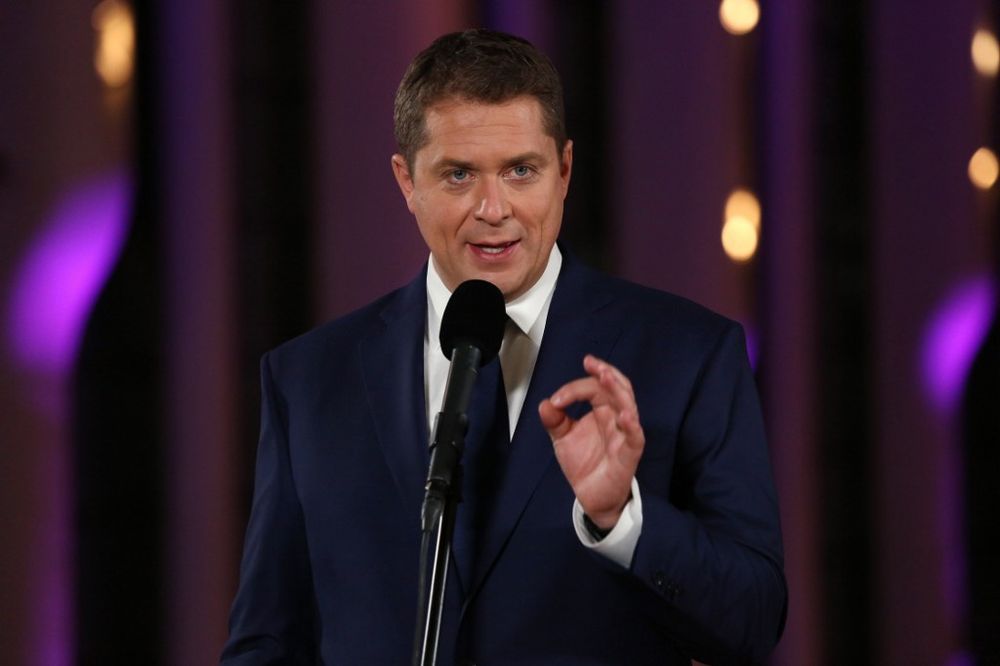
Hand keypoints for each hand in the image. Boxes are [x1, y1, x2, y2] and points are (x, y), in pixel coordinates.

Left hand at [538, 355, 644, 529]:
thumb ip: (555, 421)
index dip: (576, 388)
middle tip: (593, 364)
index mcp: (602, 410)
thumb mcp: (563, 438)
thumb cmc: (585, 464)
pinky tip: (626, 416)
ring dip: (617, 390)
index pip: (594, 388)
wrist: (591, 497)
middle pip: (618, 388)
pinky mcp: (629, 454)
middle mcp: (616, 418)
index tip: (558, 399)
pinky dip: (632, 425)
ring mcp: (625, 434)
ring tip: (606, 377)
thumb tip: (545, 404)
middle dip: (606, 374)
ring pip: (628, 406)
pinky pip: (635, 437)